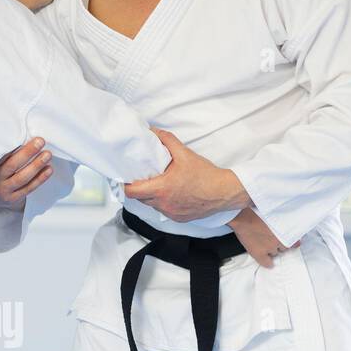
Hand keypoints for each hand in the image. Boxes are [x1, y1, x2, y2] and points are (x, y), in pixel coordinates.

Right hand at [0, 137, 53, 210]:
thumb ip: (1, 152)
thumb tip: (19, 133)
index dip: (10, 145)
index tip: (22, 133)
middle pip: (12, 165)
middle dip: (27, 152)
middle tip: (40, 141)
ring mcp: (3, 191)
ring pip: (22, 178)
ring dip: (36, 165)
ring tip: (48, 154)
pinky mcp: (13, 199)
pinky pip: (29, 188)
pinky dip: (40, 178)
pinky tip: (49, 169)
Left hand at [123, 128, 250, 221]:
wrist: (224, 192)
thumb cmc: (206, 175)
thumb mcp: (185, 154)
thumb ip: (167, 140)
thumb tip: (154, 132)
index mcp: (161, 189)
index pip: (132, 192)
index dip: (125, 185)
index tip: (125, 178)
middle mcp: (164, 204)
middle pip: (141, 199)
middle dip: (139, 188)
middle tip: (141, 177)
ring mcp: (171, 213)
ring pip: (152, 205)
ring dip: (151, 196)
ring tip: (158, 184)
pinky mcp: (179, 218)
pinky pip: (164, 211)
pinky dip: (164, 202)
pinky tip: (171, 193)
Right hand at [229, 207, 298, 267]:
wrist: (242, 217)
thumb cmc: (256, 212)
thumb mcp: (275, 214)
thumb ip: (285, 223)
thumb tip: (293, 234)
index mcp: (285, 230)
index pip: (294, 241)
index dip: (291, 242)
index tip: (292, 243)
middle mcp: (280, 240)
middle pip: (284, 247)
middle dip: (279, 243)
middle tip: (272, 238)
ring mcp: (270, 248)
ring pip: (275, 253)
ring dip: (272, 250)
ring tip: (264, 243)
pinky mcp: (259, 254)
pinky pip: (267, 263)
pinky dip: (268, 263)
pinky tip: (267, 260)